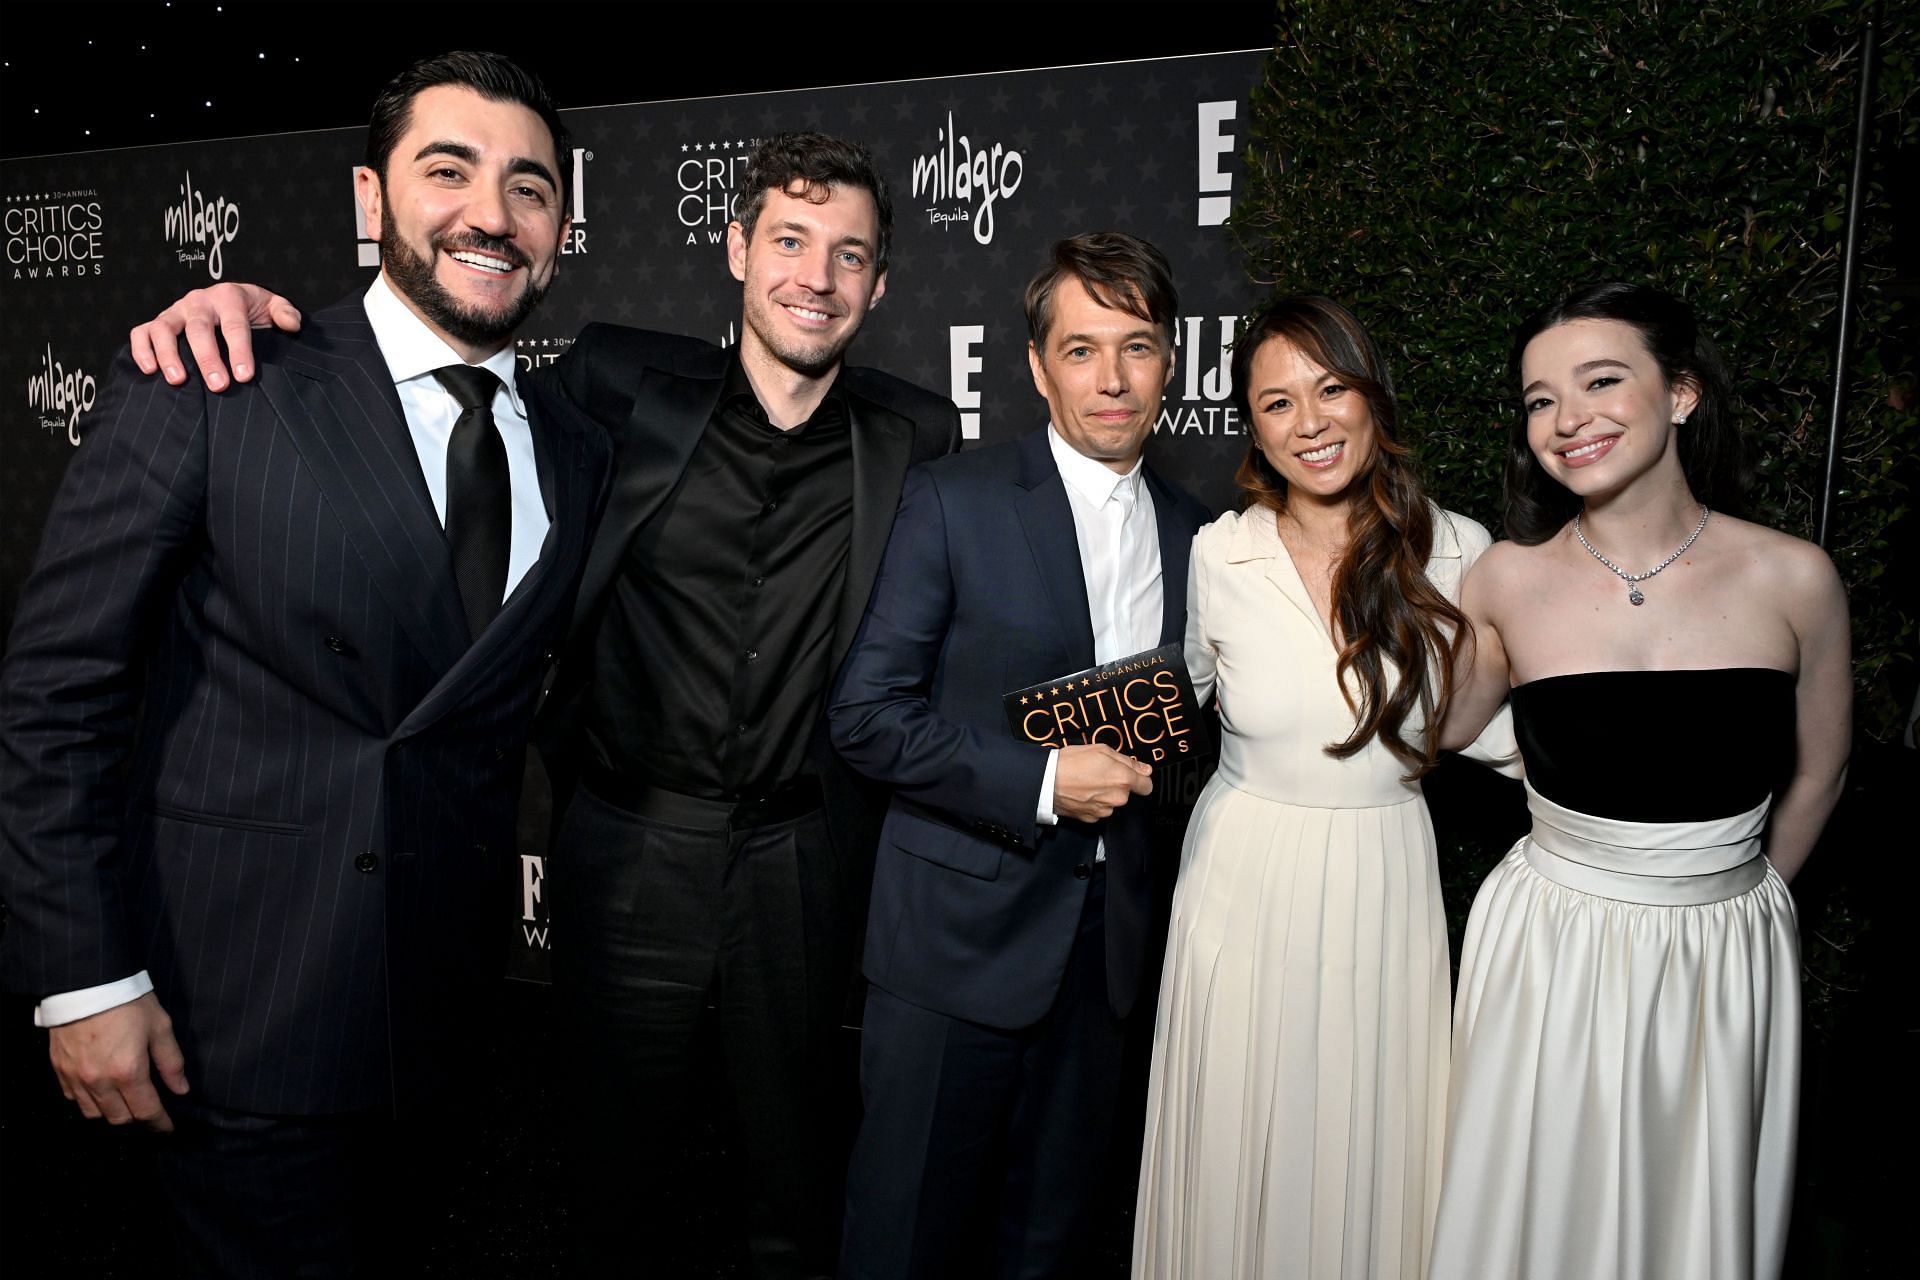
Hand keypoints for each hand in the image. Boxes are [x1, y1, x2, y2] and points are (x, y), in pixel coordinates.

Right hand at [47, 991, 189, 1130]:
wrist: (87, 982)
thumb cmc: (128, 1001)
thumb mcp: (159, 1027)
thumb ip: (171, 1062)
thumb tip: (181, 1089)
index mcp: (128, 1071)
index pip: (146, 1111)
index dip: (160, 1123)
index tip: (168, 1129)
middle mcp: (99, 1081)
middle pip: (120, 1118)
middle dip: (138, 1119)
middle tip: (149, 1110)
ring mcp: (76, 1077)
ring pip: (94, 1114)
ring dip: (113, 1113)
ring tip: (126, 1103)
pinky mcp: (60, 1070)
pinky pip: (74, 1099)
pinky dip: (89, 1102)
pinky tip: (101, 1091)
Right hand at [129, 282, 300, 390]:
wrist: (229, 300)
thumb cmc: (252, 309)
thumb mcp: (273, 305)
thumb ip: (284, 313)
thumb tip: (291, 324)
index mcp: (228, 296)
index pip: (234, 324)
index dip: (239, 350)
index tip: (244, 375)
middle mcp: (199, 301)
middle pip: (199, 328)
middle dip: (207, 357)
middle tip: (218, 385)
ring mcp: (175, 311)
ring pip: (164, 328)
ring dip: (169, 354)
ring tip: (179, 381)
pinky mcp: (159, 322)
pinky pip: (142, 332)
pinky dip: (142, 349)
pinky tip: (150, 370)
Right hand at [1052, 744, 1152, 821]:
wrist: (1046, 781)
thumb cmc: (1070, 762)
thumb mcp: (1101, 750)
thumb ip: (1127, 761)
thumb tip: (1144, 768)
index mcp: (1123, 779)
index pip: (1147, 785)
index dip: (1141, 779)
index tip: (1134, 775)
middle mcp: (1117, 797)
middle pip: (1127, 793)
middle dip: (1117, 784)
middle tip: (1100, 772)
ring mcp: (1105, 810)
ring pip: (1112, 802)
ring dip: (1105, 794)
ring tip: (1087, 782)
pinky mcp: (1092, 818)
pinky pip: (1099, 809)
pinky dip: (1093, 803)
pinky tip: (1082, 792)